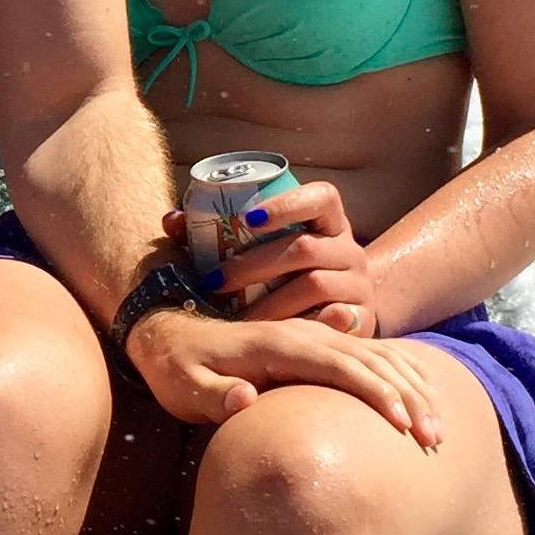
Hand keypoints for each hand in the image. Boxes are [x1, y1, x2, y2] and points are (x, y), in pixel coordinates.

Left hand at [122, 305, 441, 446]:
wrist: (167, 334)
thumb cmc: (177, 369)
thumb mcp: (184, 387)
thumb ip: (215, 396)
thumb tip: (246, 398)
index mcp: (276, 345)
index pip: (336, 365)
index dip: (372, 392)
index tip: (402, 424)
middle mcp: (300, 335)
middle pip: (367, 360)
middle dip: (405, 396)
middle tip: (434, 438)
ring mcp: (309, 337)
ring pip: (374, 355)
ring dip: (409, 387)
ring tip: (437, 426)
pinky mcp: (313, 345)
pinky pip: (367, 354)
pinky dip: (398, 372)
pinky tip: (422, 394)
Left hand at [162, 183, 379, 335]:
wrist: (338, 307)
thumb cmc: (282, 267)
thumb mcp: (261, 244)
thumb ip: (213, 229)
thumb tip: (171, 221)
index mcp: (328, 218)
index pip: (321, 197)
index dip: (285, 205)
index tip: (246, 220)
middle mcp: (348, 247)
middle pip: (306, 248)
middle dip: (256, 264)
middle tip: (217, 282)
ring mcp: (358, 284)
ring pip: (317, 286)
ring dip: (273, 302)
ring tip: (238, 317)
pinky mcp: (363, 320)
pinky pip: (337, 324)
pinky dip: (307, 328)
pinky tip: (278, 337)